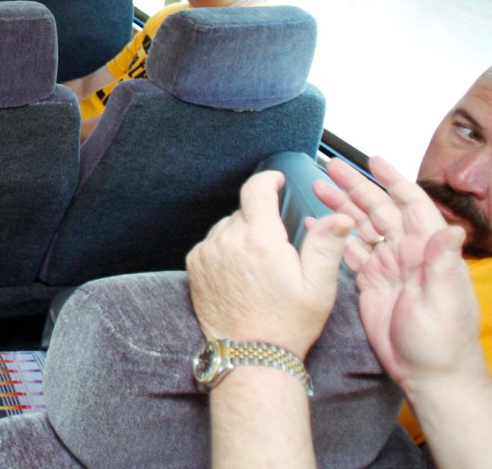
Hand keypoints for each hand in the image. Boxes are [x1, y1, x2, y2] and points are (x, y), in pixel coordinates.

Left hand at [187, 170, 351, 356]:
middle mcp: (228, 240)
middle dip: (262, 220)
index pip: (256, 189)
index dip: (268, 180)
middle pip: (244, 211)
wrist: (251, 354)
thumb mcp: (318, 286)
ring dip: (243, 235)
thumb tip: (340, 217)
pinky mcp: (195, 265)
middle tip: (279, 245)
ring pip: (227, 227)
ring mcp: (207, 252)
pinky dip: (226, 249)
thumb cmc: (287, 324)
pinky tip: (242, 272)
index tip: (275, 181)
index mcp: (260, 239)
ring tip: (261, 264)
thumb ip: (326, 245)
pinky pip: (212, 243)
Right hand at [315, 157, 484, 390]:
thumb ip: (444, 264)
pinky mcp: (369, 283)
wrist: (428, 376)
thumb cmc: (443, 342)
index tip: (373, 160)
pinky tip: (315, 226)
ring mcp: (387, 267)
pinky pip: (349, 252)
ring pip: (360, 227)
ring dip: (340, 207)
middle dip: (355, 187)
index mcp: (427, 251)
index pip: (411, 205)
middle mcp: (407, 254)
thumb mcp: (446, 302)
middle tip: (330, 168)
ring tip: (317, 189)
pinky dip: (331, 237)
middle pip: (378, 210)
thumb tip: (452, 230)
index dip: (393, 180)